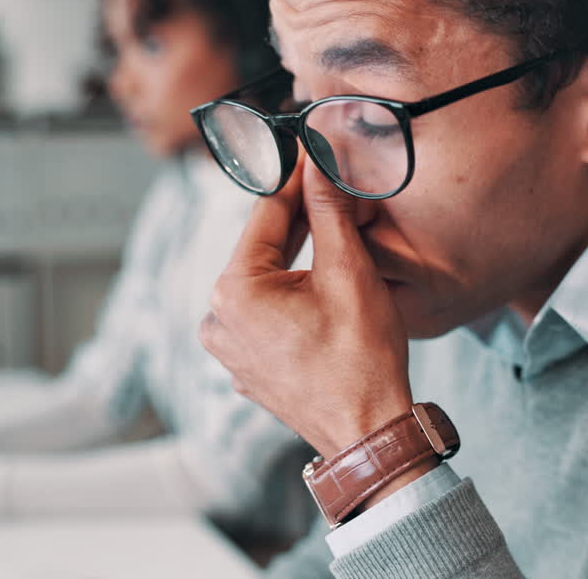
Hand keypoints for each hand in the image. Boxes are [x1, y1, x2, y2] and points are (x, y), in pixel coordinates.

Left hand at [199, 160, 414, 460]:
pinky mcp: (247, 368)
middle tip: (328, 186)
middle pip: (261, 249)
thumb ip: (329, 212)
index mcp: (234, 291)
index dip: (296, 181)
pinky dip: (291, 296)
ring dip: (295, 258)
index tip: (312, 153)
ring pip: (263, 282)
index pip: (265, 215)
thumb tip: (320, 165)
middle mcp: (218, 320)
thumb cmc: (361, 359)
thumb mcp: (349, 272)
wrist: (369, 433)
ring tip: (331, 233)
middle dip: (298, 221)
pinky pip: (265, 316)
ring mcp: (229, 349)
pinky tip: (323, 287)